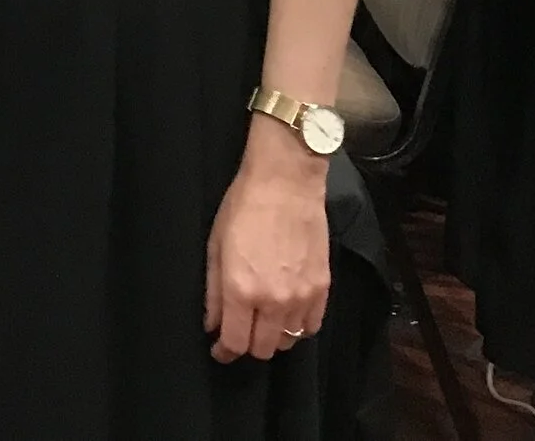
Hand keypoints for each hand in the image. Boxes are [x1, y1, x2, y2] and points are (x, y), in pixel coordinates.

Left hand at [205, 127, 329, 362]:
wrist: (286, 183)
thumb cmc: (243, 207)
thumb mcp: (215, 246)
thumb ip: (213, 291)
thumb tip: (211, 324)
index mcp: (242, 290)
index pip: (235, 343)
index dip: (224, 352)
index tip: (219, 350)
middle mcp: (274, 301)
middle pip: (264, 349)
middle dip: (247, 345)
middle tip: (239, 332)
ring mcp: (302, 297)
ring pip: (289, 341)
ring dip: (273, 337)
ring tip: (262, 321)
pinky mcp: (323, 288)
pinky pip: (312, 326)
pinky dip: (298, 328)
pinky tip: (287, 315)